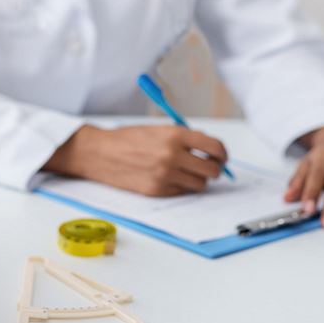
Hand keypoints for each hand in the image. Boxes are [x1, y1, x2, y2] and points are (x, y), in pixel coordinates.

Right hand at [43, 125, 227, 196]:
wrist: (101, 152)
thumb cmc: (129, 139)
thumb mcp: (159, 130)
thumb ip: (185, 138)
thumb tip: (211, 150)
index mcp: (175, 135)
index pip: (214, 147)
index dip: (222, 153)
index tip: (220, 156)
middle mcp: (173, 155)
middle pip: (212, 170)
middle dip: (213, 169)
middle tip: (208, 167)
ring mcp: (165, 175)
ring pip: (199, 185)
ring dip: (197, 179)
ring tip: (186, 172)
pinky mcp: (158, 190)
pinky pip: (182, 192)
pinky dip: (181, 186)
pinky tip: (169, 177)